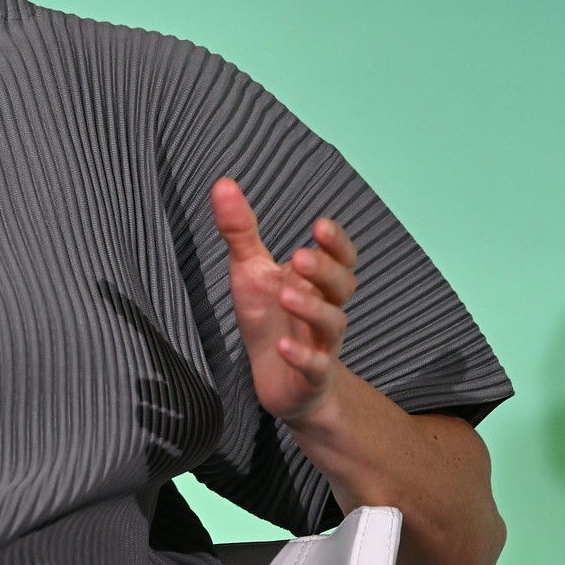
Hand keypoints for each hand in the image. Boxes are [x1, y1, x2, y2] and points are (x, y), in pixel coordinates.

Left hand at [211, 178, 359, 420]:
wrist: (278, 380)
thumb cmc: (267, 319)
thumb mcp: (250, 271)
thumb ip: (241, 230)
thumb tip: (223, 183)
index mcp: (315, 282)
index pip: (341, 257)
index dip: (337, 243)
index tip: (320, 225)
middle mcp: (324, 308)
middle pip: (341, 286)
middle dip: (325, 270)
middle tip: (300, 257)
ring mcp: (320, 344)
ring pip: (332, 324)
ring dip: (311, 309)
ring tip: (286, 295)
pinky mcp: (310, 377)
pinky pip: (315, 367)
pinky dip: (303, 357)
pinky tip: (284, 347)